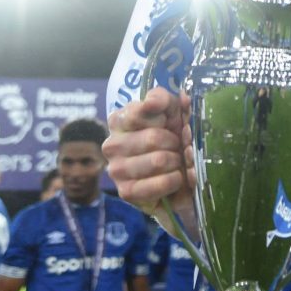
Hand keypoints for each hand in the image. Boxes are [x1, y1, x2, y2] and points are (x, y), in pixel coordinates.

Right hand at [104, 87, 192, 215]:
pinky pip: (156, 185)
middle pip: (153, 138)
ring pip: (157, 161)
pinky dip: (174, 180)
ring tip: (177, 161)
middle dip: (175, 142)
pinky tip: (176, 177)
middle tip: (179, 145)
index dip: (163, 117)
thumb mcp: (171, 110)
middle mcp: (112, 144)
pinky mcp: (126, 191)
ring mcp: (116, 170)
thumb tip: (156, 100)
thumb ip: (163, 98)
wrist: (177, 171)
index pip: (138, 112)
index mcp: (119, 120)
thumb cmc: (172, 135)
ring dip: (176, 161)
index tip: (169, 122)